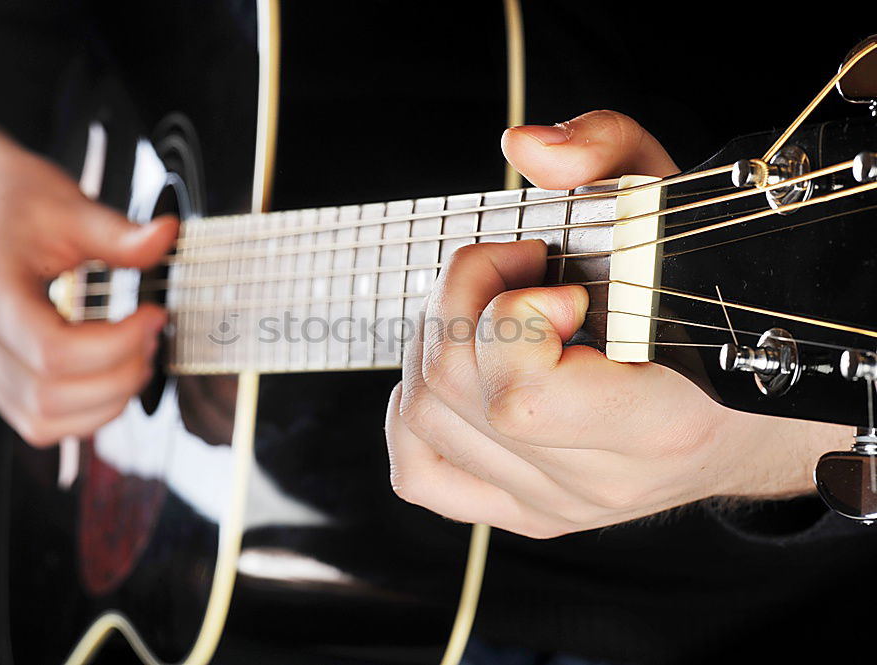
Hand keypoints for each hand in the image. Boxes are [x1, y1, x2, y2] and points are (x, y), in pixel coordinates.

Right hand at [0, 121, 177, 445]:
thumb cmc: (11, 202)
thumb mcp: (68, 205)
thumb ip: (118, 233)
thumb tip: (168, 236)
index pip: (52, 351)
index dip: (116, 343)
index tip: (153, 314)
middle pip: (50, 395)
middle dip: (118, 376)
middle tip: (152, 338)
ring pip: (43, 422)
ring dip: (105, 403)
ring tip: (137, 360)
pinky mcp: (0, 378)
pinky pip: (39, 424)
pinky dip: (84, 416)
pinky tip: (113, 378)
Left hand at [384, 111, 848, 536]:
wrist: (749, 416)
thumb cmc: (711, 311)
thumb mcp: (679, 208)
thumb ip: (609, 155)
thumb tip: (526, 146)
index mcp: (660, 421)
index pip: (522, 396)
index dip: (512, 315)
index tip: (556, 284)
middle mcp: (600, 477)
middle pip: (454, 388)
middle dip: (463, 299)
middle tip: (516, 272)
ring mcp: (554, 502)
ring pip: (423, 417)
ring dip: (436, 339)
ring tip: (490, 311)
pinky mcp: (522, 509)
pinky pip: (418, 470)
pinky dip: (414, 410)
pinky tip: (457, 374)